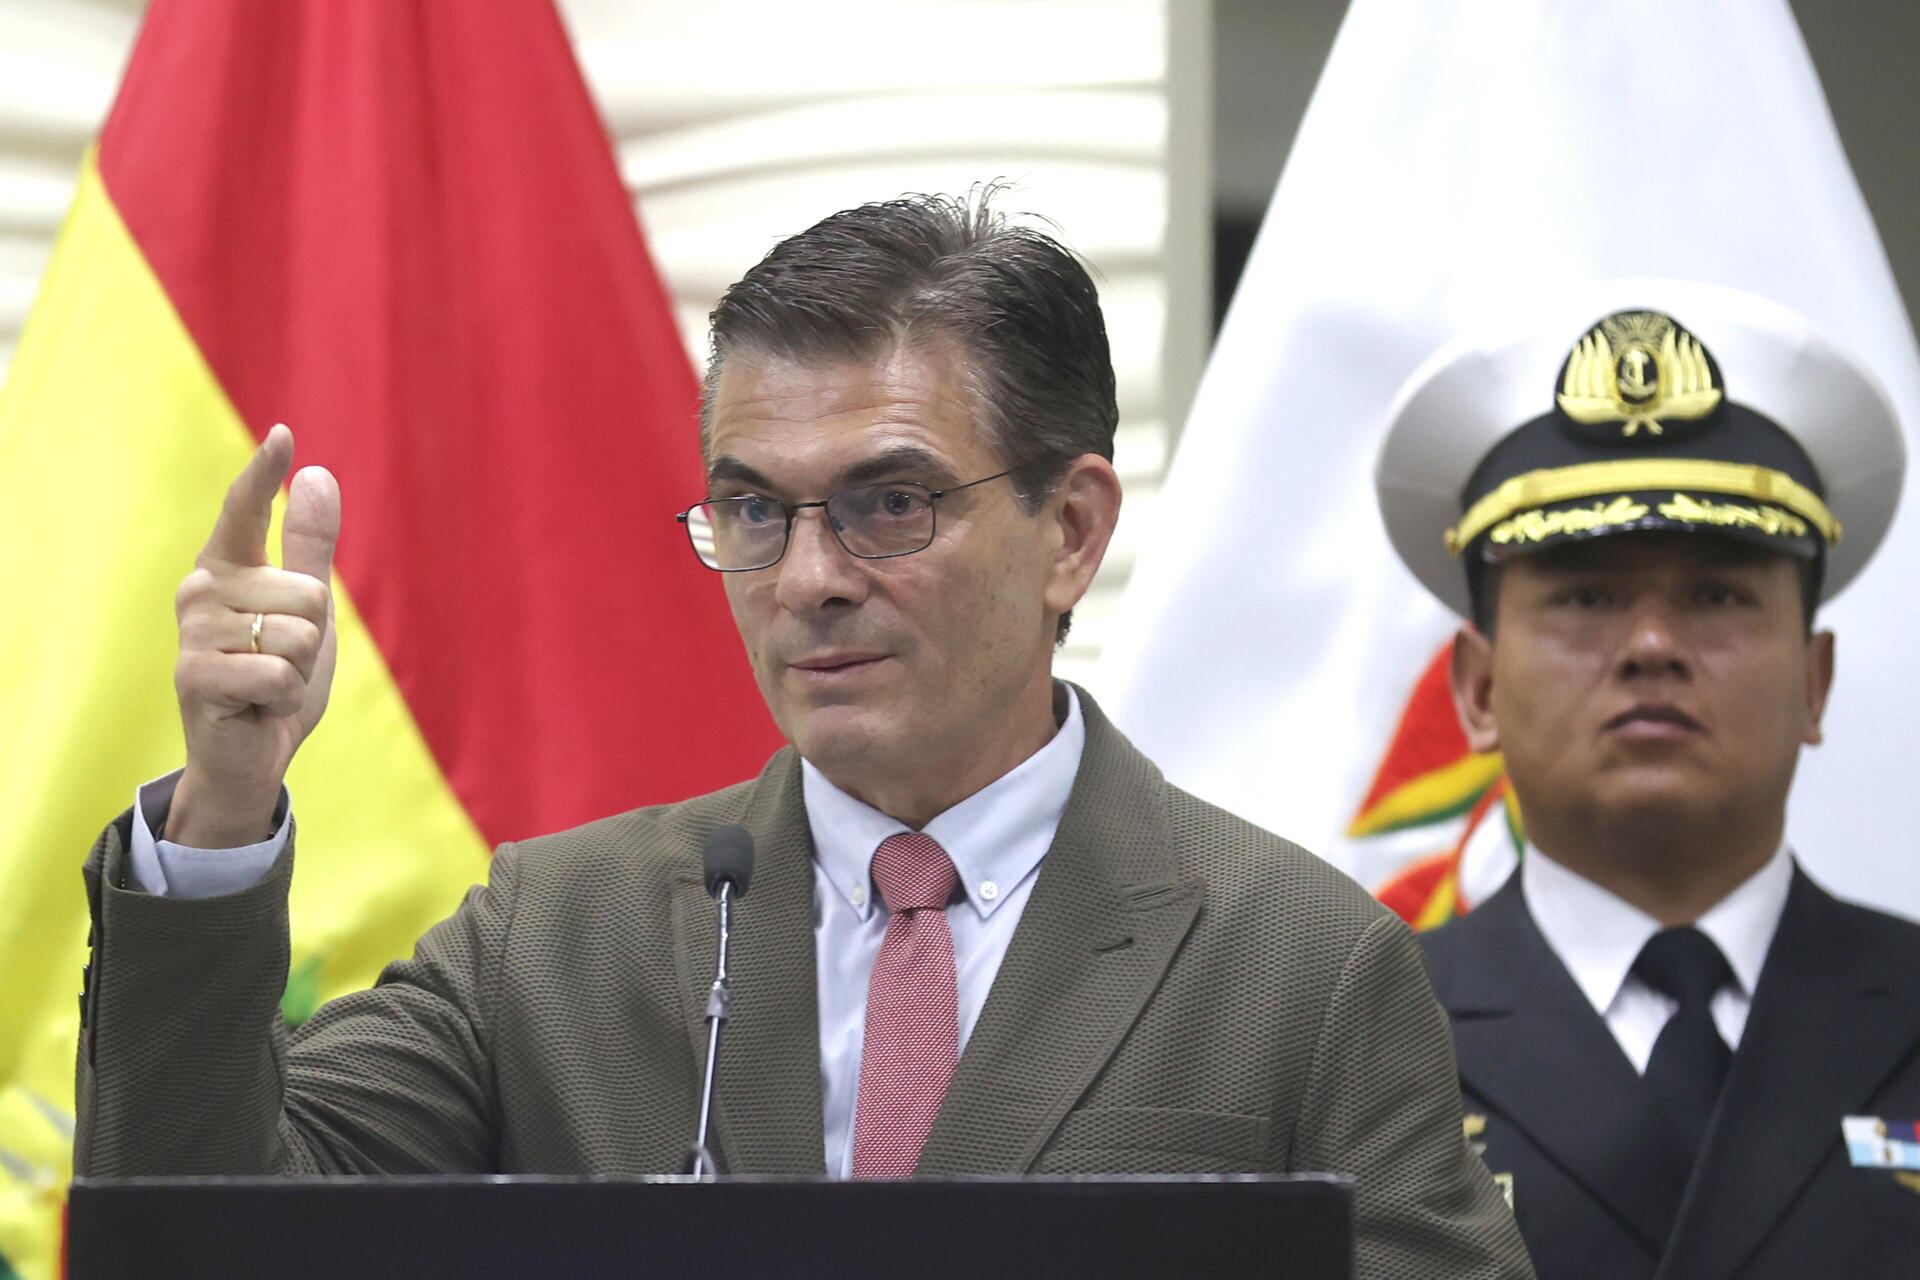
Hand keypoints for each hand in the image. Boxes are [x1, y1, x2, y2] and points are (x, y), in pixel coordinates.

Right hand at [168, 424, 340, 847]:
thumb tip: (318, 474)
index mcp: (228, 566)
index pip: (245, 508)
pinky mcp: (196, 675)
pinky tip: (257, 704)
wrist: (251, 751)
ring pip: (297, 631)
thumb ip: (310, 546)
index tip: (284, 434)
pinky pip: (278, 671)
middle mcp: (202, 589)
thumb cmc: (276, 673)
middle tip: (282, 660)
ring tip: (268, 681)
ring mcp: (194, 632)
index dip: (265, 473)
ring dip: (298, 668)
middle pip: (307, 590)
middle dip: (312, 635)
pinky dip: (283, 695)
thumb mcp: (308, 608)